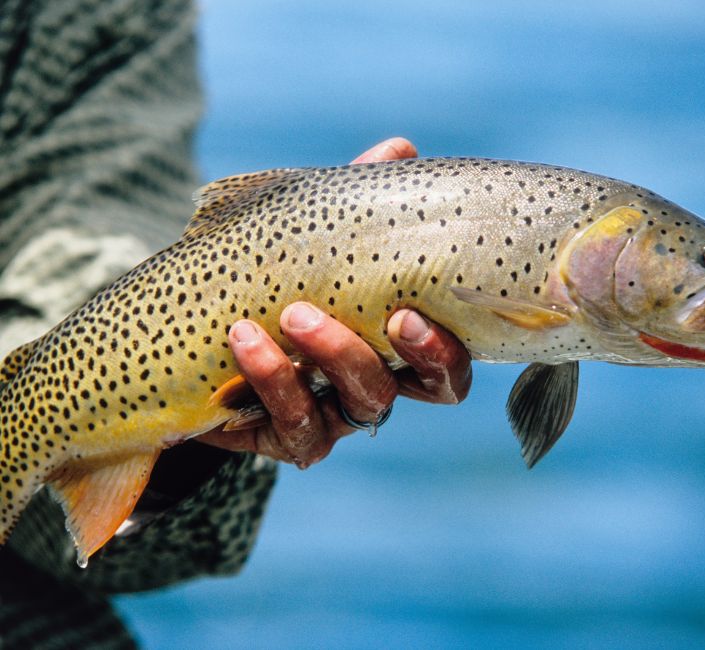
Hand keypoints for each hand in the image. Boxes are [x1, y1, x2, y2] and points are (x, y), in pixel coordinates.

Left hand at [191, 138, 474, 465]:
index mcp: (399, 346)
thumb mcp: (305, 236)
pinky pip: (293, 423)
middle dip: (418, 356)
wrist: (176, 342)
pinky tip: (243, 336)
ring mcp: (334, 416)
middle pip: (427, 388)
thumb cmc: (262, 281)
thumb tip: (399, 149)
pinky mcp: (281, 436)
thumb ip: (352, 200)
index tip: (413, 311)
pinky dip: (270, 378)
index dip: (445, 347)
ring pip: (363, 403)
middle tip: (394, 319)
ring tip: (293, 313)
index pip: (449, 360)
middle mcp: (379, 385)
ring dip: (335, 356)